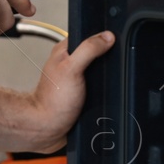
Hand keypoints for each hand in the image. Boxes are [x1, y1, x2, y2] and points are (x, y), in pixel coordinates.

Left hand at [21, 31, 115, 151]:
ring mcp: (79, 79)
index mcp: (65, 51)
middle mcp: (72, 63)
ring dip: (108, 76)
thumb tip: (107, 37)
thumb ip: (88, 50)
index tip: (115, 41)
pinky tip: (108, 93)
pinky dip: (107, 90)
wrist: (48, 129)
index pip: (89, 35)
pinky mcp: (85, 94)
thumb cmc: (52, 101)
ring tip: (109, 82)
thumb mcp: (71, 68)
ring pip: (102, 71)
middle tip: (112, 66)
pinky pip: (101, 87)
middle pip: (98, 53)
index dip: (103, 36)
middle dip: (108, 58)